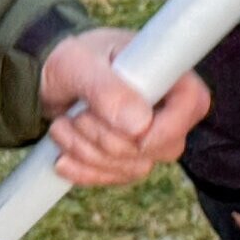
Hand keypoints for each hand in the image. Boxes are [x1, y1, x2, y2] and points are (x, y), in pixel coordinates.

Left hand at [38, 28, 208, 186]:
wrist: (46, 80)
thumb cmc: (68, 61)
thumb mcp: (78, 65)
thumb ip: (107, 89)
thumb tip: (139, 125)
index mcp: (165, 72)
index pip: (193, 102)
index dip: (168, 126)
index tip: (132, 133)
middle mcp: (165, 107)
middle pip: (163, 146)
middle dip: (109, 139)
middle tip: (76, 116)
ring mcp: (150, 136)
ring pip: (135, 166)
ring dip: (90, 153)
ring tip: (61, 126)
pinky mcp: (130, 158)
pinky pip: (116, 178)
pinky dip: (85, 170)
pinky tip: (62, 156)